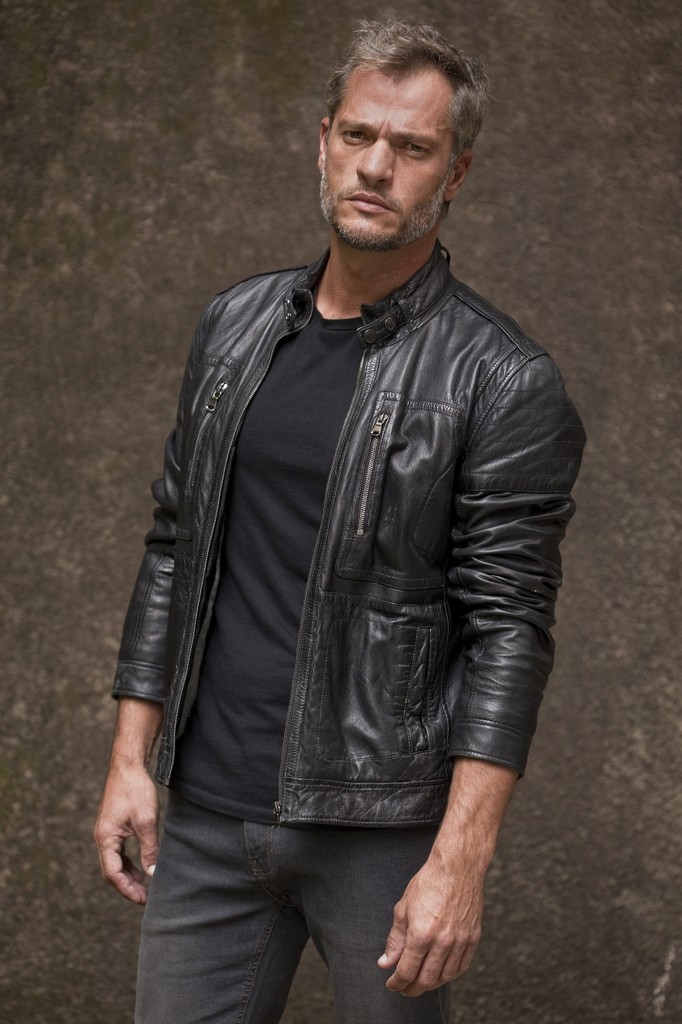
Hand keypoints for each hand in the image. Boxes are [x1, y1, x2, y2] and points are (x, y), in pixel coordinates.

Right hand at [93, 761, 158, 903]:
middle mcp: (102, 836)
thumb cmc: (136, 790)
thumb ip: (149, 848)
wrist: (128, 765)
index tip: (142, 899)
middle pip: (110, 870)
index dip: (127, 889)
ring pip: (114, 861)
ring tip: (143, 885)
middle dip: (127, 885)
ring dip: (127, 874)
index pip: (112, 873)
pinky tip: (140, 865)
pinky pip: (117, 850)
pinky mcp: (113, 825)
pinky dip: (127, 861)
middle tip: (144, 898)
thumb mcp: (147, 821)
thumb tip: (153, 872)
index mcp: (106, 837)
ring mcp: (106, 831)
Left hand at [378, 845, 483, 996]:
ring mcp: (460, 942)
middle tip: (403, 987)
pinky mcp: (473, 938)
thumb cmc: (429, 883)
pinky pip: (462, 967)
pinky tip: (440, 972)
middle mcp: (442, 942)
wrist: (457, 867)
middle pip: (426, 980)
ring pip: (444, 977)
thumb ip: (395, 940)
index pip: (407, 972)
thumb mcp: (403, 909)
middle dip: (411, 988)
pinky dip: (449, 975)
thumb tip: (386, 963)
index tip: (391, 983)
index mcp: (421, 934)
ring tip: (420, 980)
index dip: (396, 982)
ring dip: (430, 984)